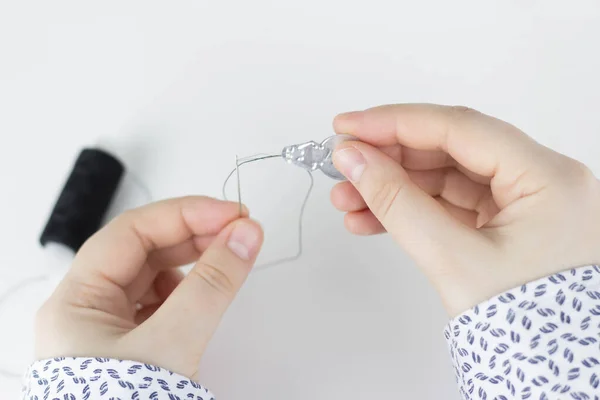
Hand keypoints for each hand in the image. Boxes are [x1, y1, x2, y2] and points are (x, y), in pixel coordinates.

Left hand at [35, 197, 262, 379]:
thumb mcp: (171, 344)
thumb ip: (211, 286)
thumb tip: (246, 235)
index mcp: (77, 300)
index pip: (131, 233)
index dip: (183, 215)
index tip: (231, 214)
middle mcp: (89, 308)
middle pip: (144, 250)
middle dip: (194, 235)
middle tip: (241, 230)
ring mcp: (110, 326)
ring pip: (154, 274)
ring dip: (194, 260)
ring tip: (230, 256)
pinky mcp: (131, 343)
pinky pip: (162, 301)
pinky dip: (189, 289)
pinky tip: (208, 291)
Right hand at [331, 104, 599, 315]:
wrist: (553, 377)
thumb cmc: (528, 327)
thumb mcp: (454, 259)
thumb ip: (398, 203)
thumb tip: (355, 161)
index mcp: (547, 177)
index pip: (459, 128)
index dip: (395, 123)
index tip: (348, 128)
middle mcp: (541, 182)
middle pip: (449, 150)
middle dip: (389, 159)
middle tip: (343, 164)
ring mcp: (524, 205)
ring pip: (445, 178)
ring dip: (393, 187)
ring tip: (347, 200)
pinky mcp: (506, 226)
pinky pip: (450, 205)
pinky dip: (411, 210)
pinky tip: (372, 218)